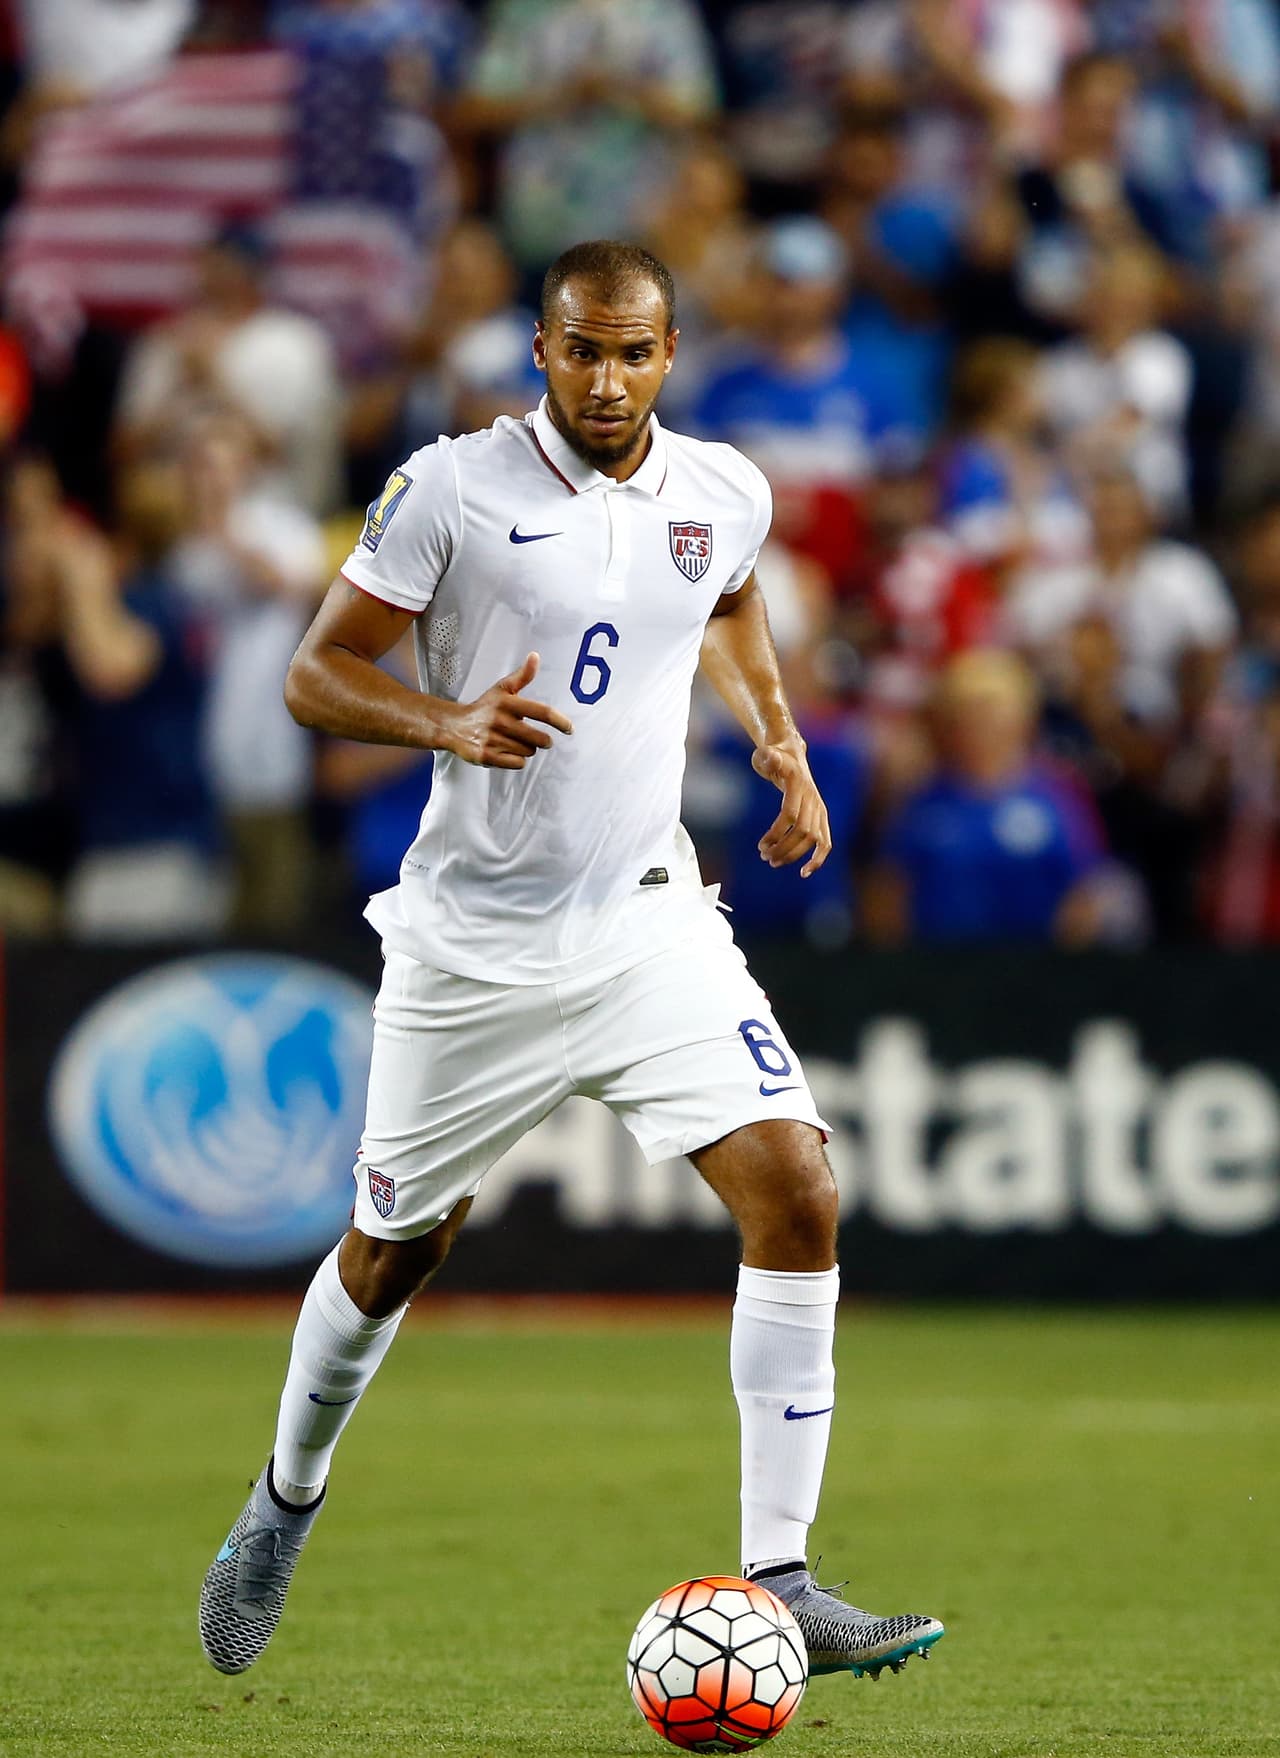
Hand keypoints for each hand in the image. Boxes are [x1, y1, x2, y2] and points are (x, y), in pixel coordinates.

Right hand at [442, 652, 572, 769]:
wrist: (453, 726)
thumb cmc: (483, 708)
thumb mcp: (502, 689)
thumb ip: (522, 676)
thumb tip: (535, 656)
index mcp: (507, 702)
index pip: (542, 711)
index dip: (560, 721)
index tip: (569, 729)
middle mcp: (500, 720)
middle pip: (540, 738)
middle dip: (542, 740)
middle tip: (536, 738)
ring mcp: (492, 739)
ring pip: (528, 752)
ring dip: (526, 749)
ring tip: (513, 742)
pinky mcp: (485, 755)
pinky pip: (517, 763)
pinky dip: (516, 760)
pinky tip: (507, 752)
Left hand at [752, 740, 831, 877]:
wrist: (791, 754)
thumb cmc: (774, 755)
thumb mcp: (766, 753)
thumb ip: (768, 756)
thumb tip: (769, 757)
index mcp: (799, 784)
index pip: (790, 815)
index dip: (776, 833)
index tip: (760, 845)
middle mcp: (813, 798)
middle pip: (803, 831)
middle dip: (783, 848)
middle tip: (764, 856)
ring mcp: (819, 808)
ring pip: (813, 839)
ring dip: (794, 855)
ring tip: (773, 861)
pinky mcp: (821, 817)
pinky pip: (825, 842)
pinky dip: (818, 859)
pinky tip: (805, 873)